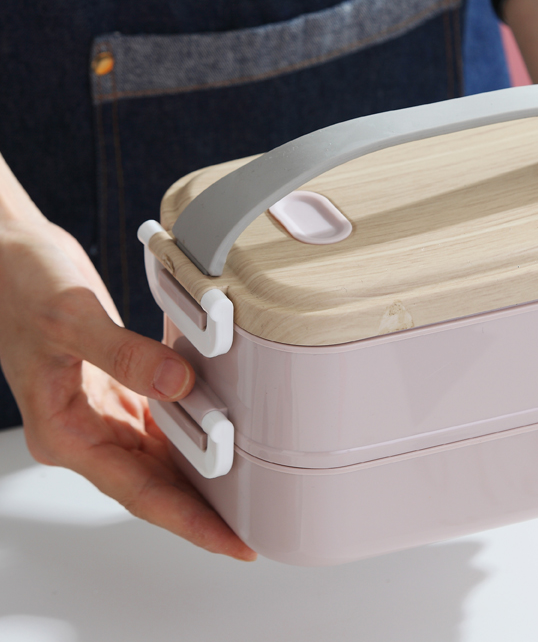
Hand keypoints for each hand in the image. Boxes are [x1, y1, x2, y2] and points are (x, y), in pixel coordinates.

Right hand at [0, 217, 255, 560]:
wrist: (8, 255)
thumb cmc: (21, 285)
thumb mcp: (71, 319)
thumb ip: (125, 355)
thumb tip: (181, 386)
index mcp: (65, 431)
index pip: (138, 492)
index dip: (188, 521)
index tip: (230, 541)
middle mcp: (84, 430)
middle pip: (153, 485)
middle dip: (202, 511)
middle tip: (254, 525)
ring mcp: (99, 411)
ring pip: (157, 457)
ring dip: (198, 477)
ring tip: (246, 492)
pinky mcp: (113, 388)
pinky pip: (157, 422)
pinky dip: (188, 432)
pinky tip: (218, 436)